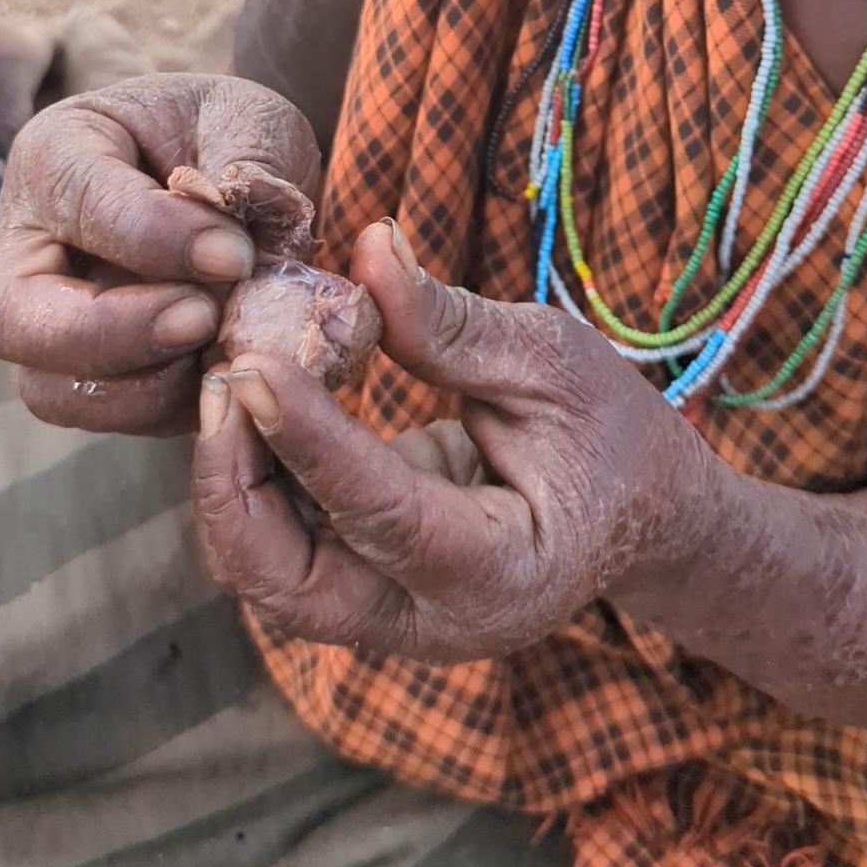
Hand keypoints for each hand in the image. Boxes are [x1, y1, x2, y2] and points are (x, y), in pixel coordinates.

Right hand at [0, 74, 319, 435]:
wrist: (230, 169)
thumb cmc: (225, 132)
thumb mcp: (246, 117)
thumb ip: (244, 163)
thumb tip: (236, 250)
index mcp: (56, 155)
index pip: (81, 204)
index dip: (158, 239)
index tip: (236, 255)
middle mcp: (26, 246)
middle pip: (16, 316)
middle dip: (115, 332)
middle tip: (204, 320)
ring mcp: (48, 321)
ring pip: (56, 388)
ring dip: (150, 384)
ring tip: (228, 346)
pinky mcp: (92, 376)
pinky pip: (116, 418)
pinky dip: (179, 407)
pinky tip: (234, 370)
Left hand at [192, 220, 705, 660]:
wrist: (643, 512)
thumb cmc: (610, 432)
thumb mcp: (552, 362)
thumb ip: (451, 325)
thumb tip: (370, 246)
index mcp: (503, 572)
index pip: (384, 515)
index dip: (310, 441)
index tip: (252, 367)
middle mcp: (435, 620)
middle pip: (294, 588)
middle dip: (237, 489)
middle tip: (223, 379)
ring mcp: (393, 617)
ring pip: (269, 575)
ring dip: (233, 481)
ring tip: (230, 378)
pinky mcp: (365, 589)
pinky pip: (282, 547)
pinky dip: (254, 479)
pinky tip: (252, 401)